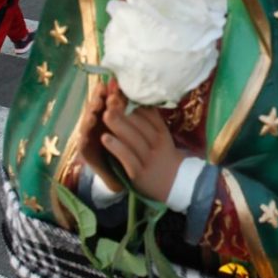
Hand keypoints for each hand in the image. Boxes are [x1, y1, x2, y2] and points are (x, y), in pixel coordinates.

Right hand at [77, 81, 123, 192]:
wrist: (129, 170)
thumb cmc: (131, 144)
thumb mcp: (134, 125)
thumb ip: (131, 108)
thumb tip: (139, 89)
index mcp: (108, 114)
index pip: (104, 99)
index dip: (106, 92)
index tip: (110, 85)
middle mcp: (97, 124)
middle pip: (93, 109)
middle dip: (96, 102)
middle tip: (101, 97)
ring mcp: (90, 137)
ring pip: (87, 125)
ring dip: (88, 118)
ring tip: (93, 114)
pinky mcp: (87, 153)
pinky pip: (84, 145)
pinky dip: (84, 139)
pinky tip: (86, 136)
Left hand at [100, 80, 183, 202]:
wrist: (174, 184)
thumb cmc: (164, 156)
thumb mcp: (163, 137)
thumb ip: (153, 120)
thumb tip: (140, 99)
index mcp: (162, 134)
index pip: (149, 116)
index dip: (133, 105)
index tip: (119, 94)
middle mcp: (156, 145)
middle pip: (140, 126)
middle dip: (124, 112)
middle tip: (110, 100)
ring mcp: (147, 159)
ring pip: (133, 140)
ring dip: (119, 126)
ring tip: (105, 114)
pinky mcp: (138, 173)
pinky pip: (127, 158)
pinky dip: (116, 147)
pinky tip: (104, 138)